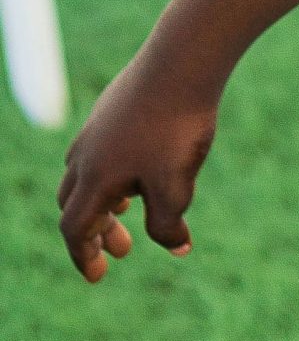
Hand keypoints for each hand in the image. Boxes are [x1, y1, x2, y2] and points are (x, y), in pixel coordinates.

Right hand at [58, 52, 219, 279]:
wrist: (181, 63)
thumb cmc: (176, 128)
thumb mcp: (176, 187)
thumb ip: (170, 225)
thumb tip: (178, 248)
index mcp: (94, 179)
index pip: (75, 228)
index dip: (83, 256)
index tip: (97, 276)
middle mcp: (86, 154)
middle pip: (74, 204)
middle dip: (94, 232)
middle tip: (123, 250)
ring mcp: (97, 129)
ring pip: (85, 175)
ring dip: (102, 201)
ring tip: (127, 211)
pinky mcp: (113, 110)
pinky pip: (102, 151)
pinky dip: (113, 174)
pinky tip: (143, 170)